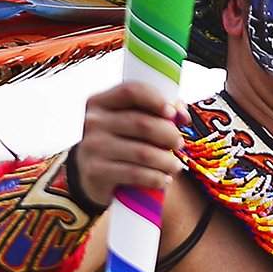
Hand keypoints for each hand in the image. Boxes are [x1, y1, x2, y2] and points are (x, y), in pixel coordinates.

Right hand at [74, 83, 188, 207]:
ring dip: (166, 161)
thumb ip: (156, 111)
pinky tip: (164, 180)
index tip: (173, 114)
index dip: (156, 99)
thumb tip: (181, 114)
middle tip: (179, 144)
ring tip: (175, 166)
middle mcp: (93, 122)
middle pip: (142, 124)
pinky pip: (135, 174)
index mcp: (100, 102)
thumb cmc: (119, 141)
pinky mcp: (96, 171)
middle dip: (169, 135)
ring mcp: (92, 147)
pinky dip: (155, 178)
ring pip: (142, 152)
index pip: (131, 91)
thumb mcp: (131, 121)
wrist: (91, 175)